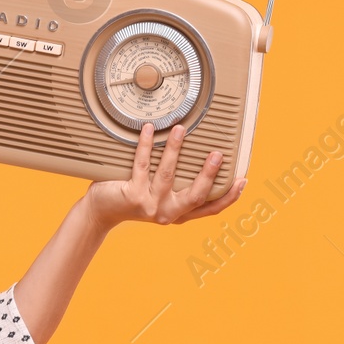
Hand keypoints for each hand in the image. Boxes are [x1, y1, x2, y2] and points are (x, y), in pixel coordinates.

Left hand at [84, 122, 246, 228]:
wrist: (102, 210)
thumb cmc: (134, 197)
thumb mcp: (160, 196)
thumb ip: (178, 186)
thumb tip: (199, 156)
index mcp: (179, 214)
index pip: (210, 209)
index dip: (229, 197)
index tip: (242, 180)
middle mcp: (167, 213)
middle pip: (195, 196)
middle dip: (207, 175)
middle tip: (217, 154)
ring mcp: (149, 205)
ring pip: (167, 175)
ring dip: (174, 150)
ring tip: (180, 129)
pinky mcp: (132, 195)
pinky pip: (142, 165)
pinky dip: (145, 145)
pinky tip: (147, 129)